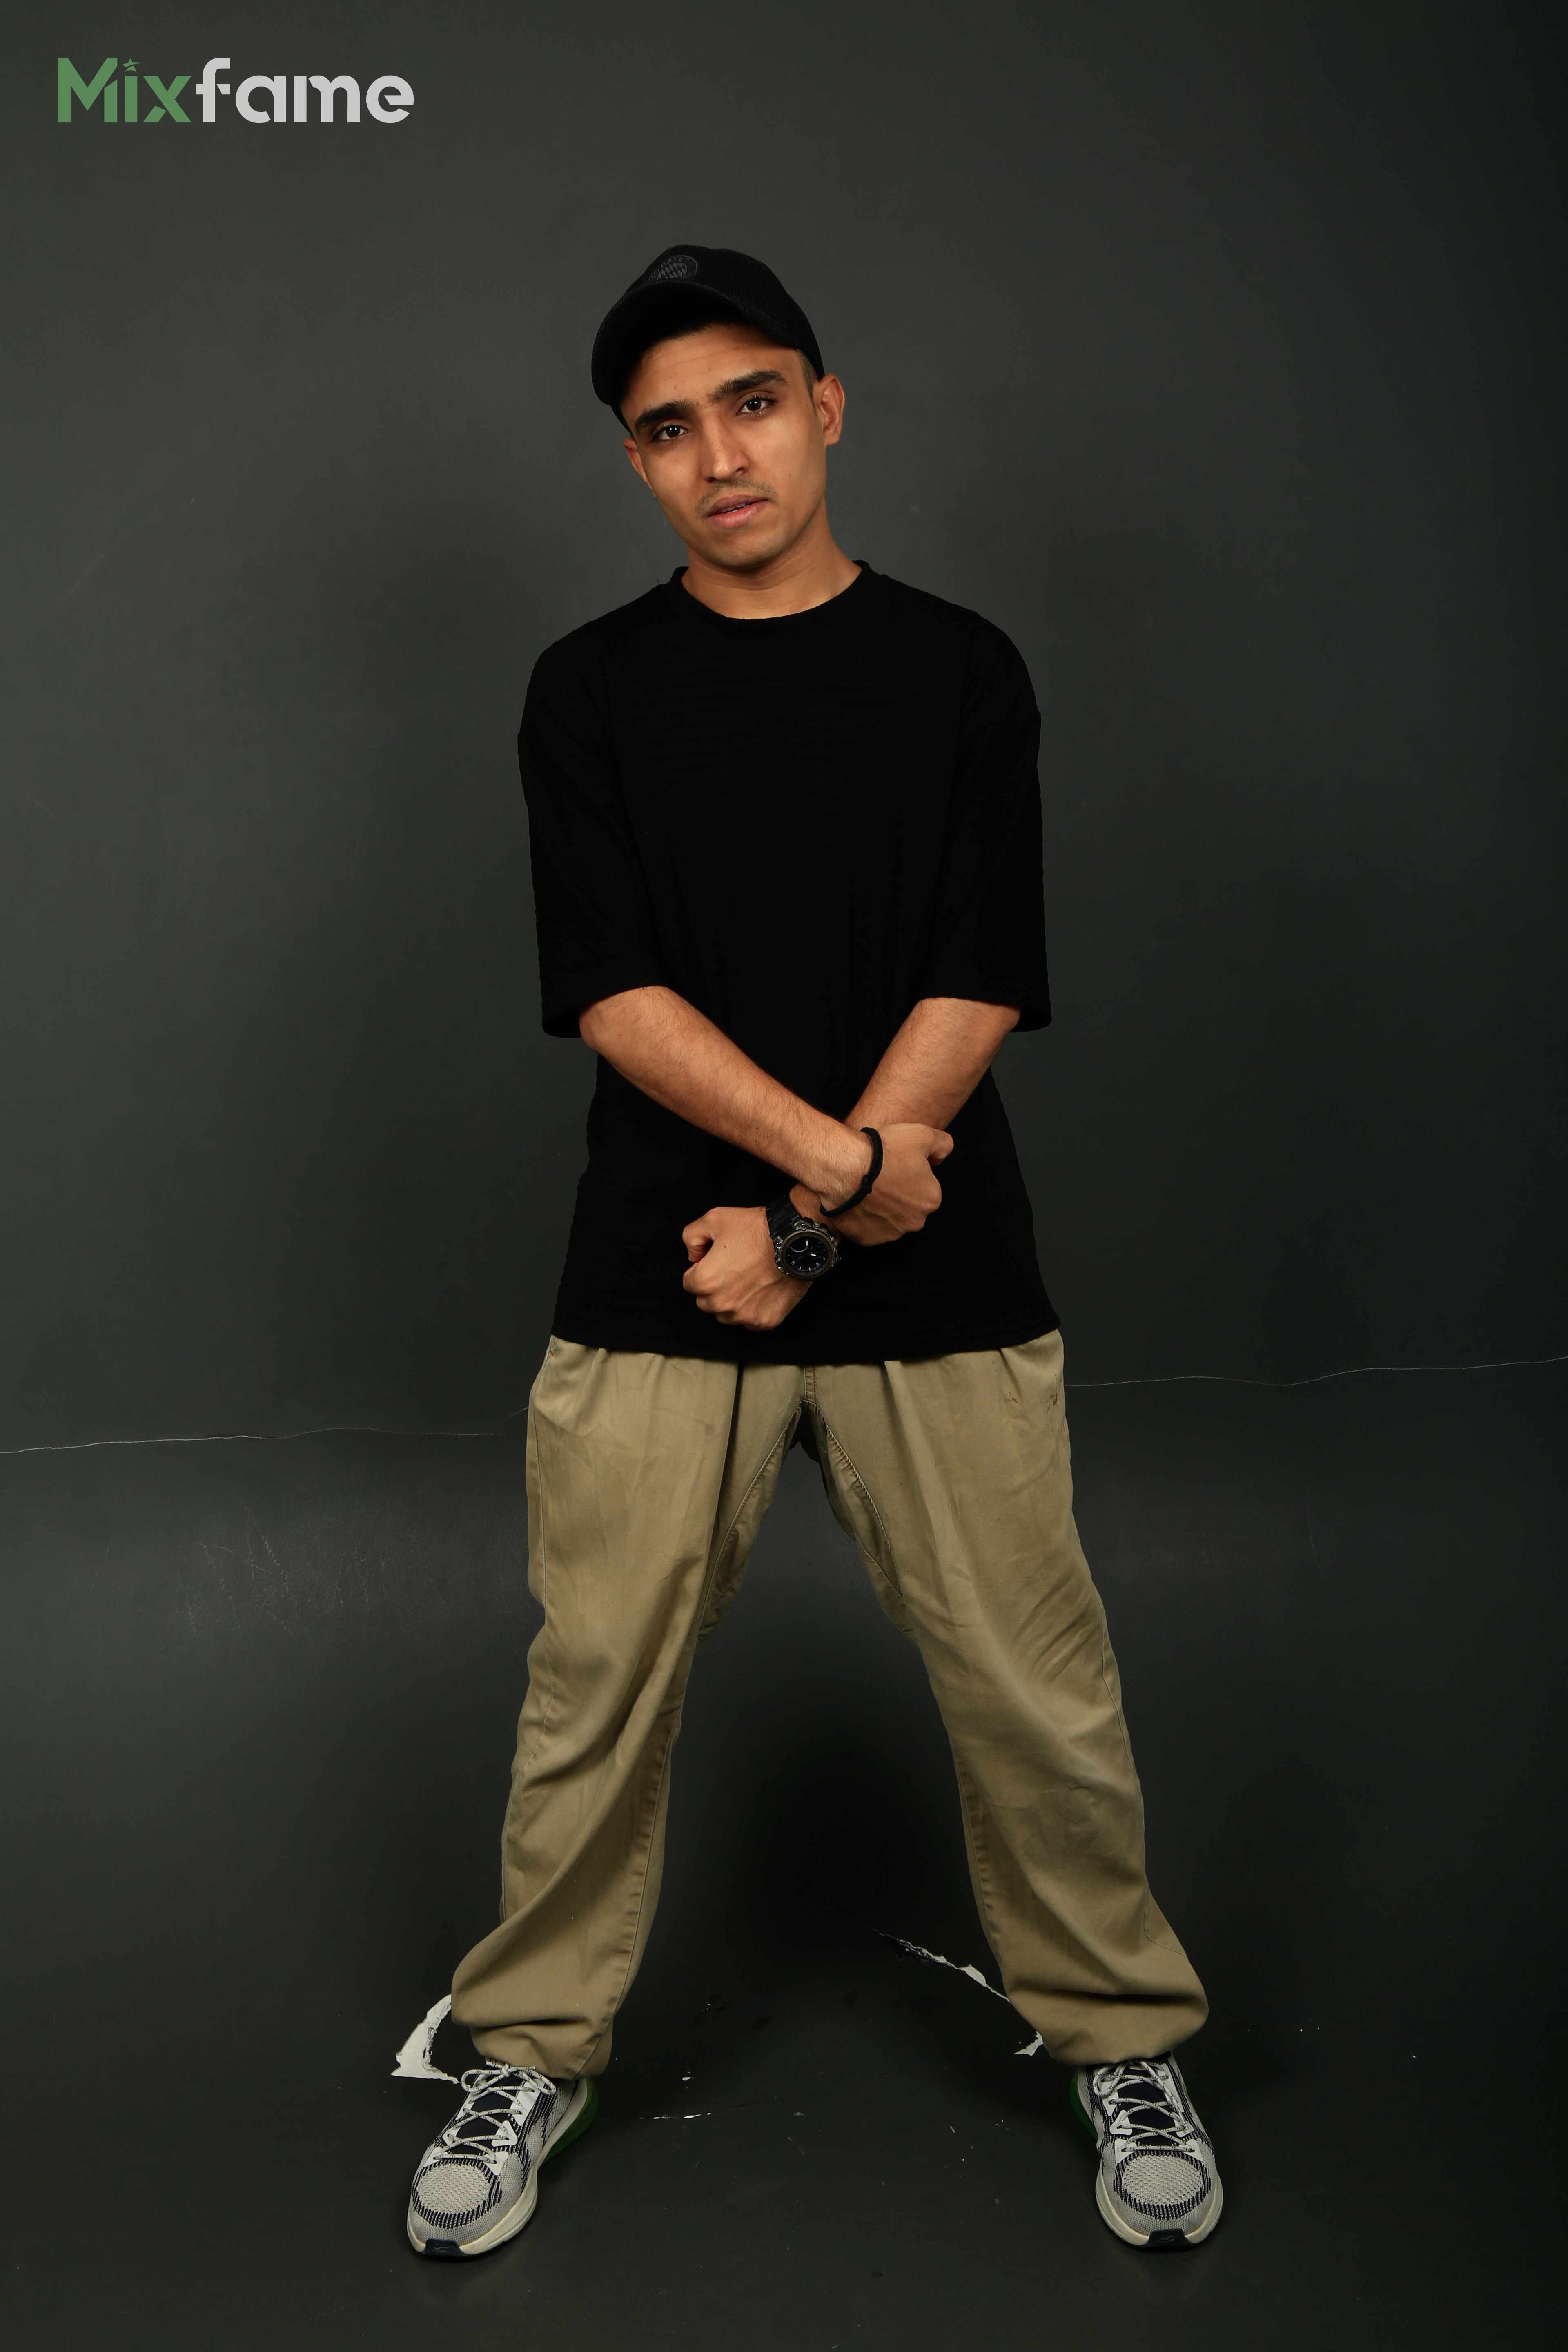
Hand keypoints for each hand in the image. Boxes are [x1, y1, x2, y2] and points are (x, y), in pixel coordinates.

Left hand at [682, 1205, 809, 1328]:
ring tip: (747, 1280)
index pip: (689, 1283)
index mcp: (705, 1281)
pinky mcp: (764, 1321)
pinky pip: (749, 1322)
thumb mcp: (714, 1219)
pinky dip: (752, 1309)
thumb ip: (691, 1237)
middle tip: (733, 1269)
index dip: (702, 1269)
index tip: (717, 1261)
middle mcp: (722, 1304)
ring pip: (726, 1315)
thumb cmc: (756, 1229)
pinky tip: (761, 1290)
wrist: (795, 1240)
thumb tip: (693, 1256)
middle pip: (705, 1302)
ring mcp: (744, 1315)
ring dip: (731, 1302)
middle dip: (714, 1287)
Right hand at [810, 1121, 952, 1247]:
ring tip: (866, 1187)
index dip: (911, 1173)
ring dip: (881, 1207)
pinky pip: (869, 1228)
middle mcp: (914, 1222)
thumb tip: (941, 1156)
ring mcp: (890, 1233)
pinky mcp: (868, 1239)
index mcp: (931, 1199)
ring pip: (889, 1218)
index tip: (896, 1165)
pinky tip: (857, 1201)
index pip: (925, 1186)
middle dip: (898, 1193)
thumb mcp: (921, 1134)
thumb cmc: (883, 1153)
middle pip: (909, 1205)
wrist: (845, 1168)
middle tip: (881, 1176)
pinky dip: (864, 1218)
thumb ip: (942, 1144)